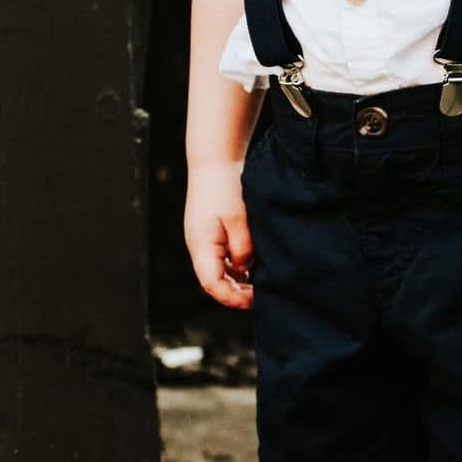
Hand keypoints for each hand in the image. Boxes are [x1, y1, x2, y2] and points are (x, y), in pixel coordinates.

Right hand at [184, 157, 254, 309]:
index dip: (232, 298)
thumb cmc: (224, 186)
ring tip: (262, 282)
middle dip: (237, 293)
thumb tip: (245, 271)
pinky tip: (255, 265)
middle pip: (214, 281)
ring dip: (238, 280)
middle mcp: (198, 247)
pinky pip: (222, 257)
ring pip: (219, 270)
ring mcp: (204, 240)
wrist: (214, 160)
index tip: (255, 300)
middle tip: (262, 295)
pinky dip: (237, 266)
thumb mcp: (239, 219)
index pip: (212, 285)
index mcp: (200, 246)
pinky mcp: (211, 232)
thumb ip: (242, 248)